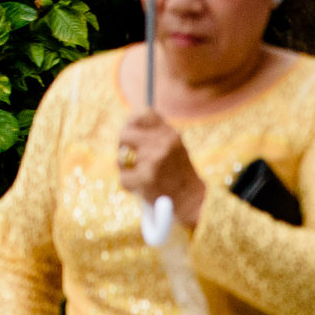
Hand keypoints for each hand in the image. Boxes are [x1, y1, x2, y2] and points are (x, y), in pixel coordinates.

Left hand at [117, 109, 205, 226]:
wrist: (192, 201)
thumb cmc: (179, 175)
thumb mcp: (174, 148)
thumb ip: (155, 136)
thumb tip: (128, 126)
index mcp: (170, 134)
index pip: (143, 113)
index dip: (132, 122)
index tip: (131, 131)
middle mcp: (163, 143)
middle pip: (125, 133)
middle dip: (122, 146)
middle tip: (129, 157)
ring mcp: (154, 160)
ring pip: (122, 158)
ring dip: (127, 169)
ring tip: (142, 176)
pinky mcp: (146, 179)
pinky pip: (123, 178)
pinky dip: (130, 186)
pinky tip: (143, 188)